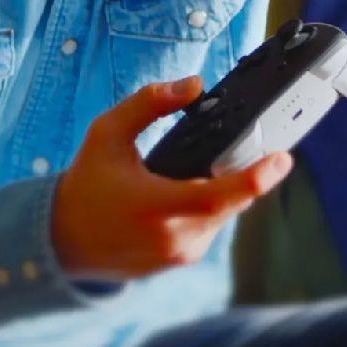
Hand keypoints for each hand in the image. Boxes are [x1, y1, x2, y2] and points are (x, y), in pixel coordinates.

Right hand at [50, 76, 294, 281]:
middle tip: (257, 145)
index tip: (282, 159)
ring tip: (205, 166)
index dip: (255, 178)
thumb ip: (149, 104)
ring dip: (224, 189)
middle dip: (245, 172)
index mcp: (155, 206)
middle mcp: (173, 237)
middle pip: (231, 201)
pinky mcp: (182, 260)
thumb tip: (193, 85)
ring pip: (224, 214)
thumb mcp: (107, 133)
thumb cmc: (87, 183)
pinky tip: (192, 188)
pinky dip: (209, 204)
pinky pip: (211, 225)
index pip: (216, 195)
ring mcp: (180, 254)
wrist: (64, 240)